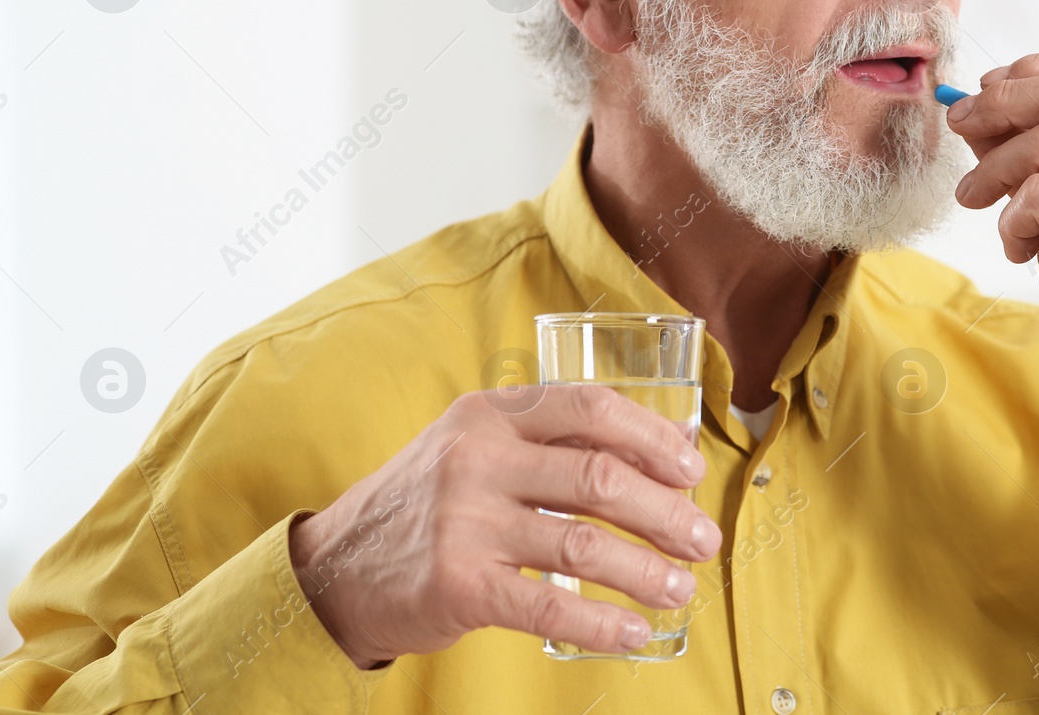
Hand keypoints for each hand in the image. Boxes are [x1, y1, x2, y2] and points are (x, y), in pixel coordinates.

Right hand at [289, 385, 720, 666]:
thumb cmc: (428, 504)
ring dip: (647, 569)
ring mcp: (465, 521)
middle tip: (702, 539)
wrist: (336, 566)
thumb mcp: (476, 449)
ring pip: (584, 542)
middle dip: (666, 511)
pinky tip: (635, 630)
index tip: (691, 471)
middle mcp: (477, 458)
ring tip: (681, 587)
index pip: (589, 408)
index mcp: (491, 414)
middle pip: (600, 476)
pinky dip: (603, 620)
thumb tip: (661, 454)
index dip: (652, 438)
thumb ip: (550, 445)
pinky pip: (550, 603)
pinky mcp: (458, 584)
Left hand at [944, 48, 1038, 408]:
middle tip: (959, 124)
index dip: (1031, 69)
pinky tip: (1017, 247)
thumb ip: (1036, 151)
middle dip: (1001, 100)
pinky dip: (1010, 217)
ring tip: (976, 199)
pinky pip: (1038, 194)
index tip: (985, 91)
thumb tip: (974, 106)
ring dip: (993, 168)